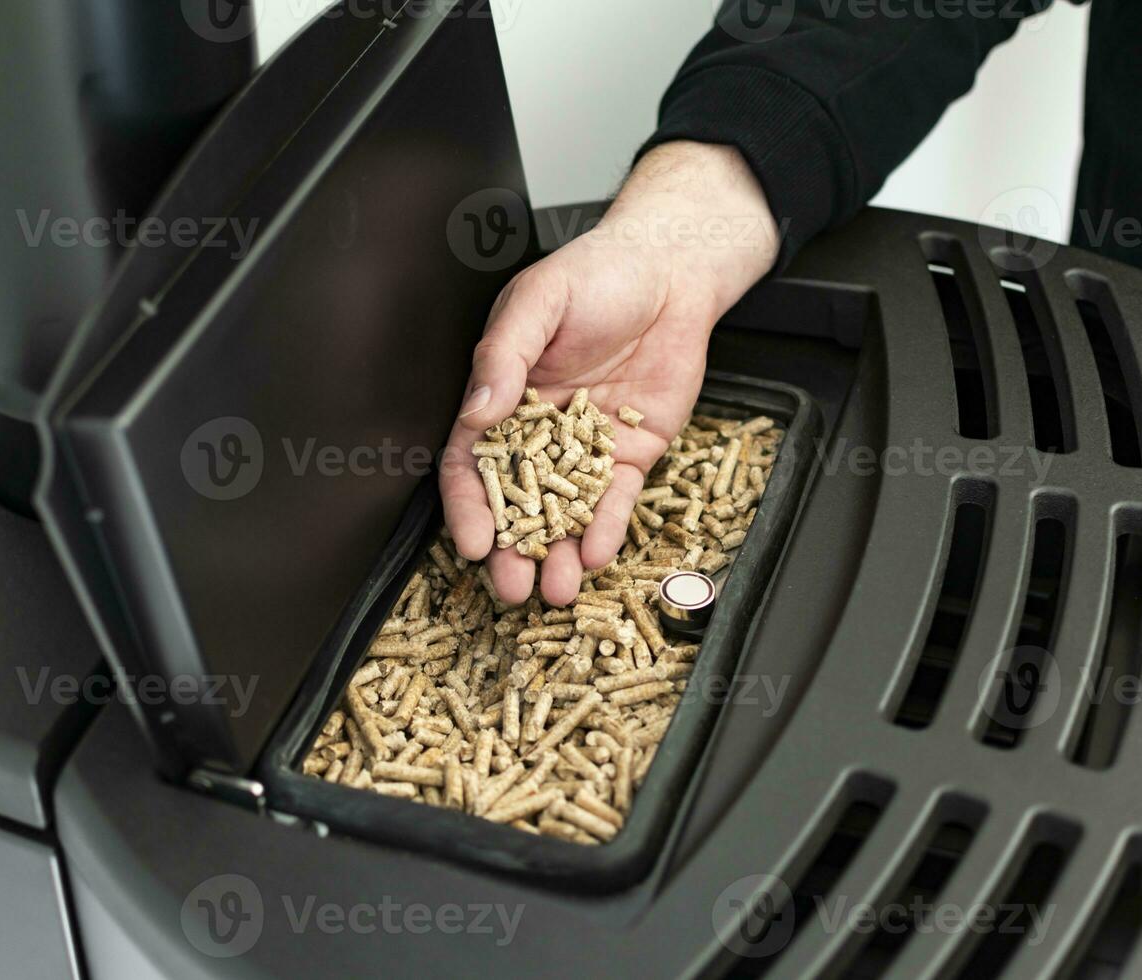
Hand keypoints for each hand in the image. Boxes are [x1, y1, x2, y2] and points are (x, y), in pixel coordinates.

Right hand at [441, 142, 779, 605]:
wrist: (673, 270)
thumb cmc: (598, 273)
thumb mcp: (539, 300)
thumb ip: (504, 355)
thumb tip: (476, 409)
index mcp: (502, 396)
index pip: (473, 462)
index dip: (469, 506)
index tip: (473, 543)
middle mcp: (539, 430)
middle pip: (517, 503)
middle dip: (512, 550)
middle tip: (511, 588)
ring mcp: (586, 447)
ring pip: (566, 512)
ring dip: (560, 553)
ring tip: (558, 590)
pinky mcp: (632, 452)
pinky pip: (617, 498)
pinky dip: (608, 527)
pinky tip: (600, 553)